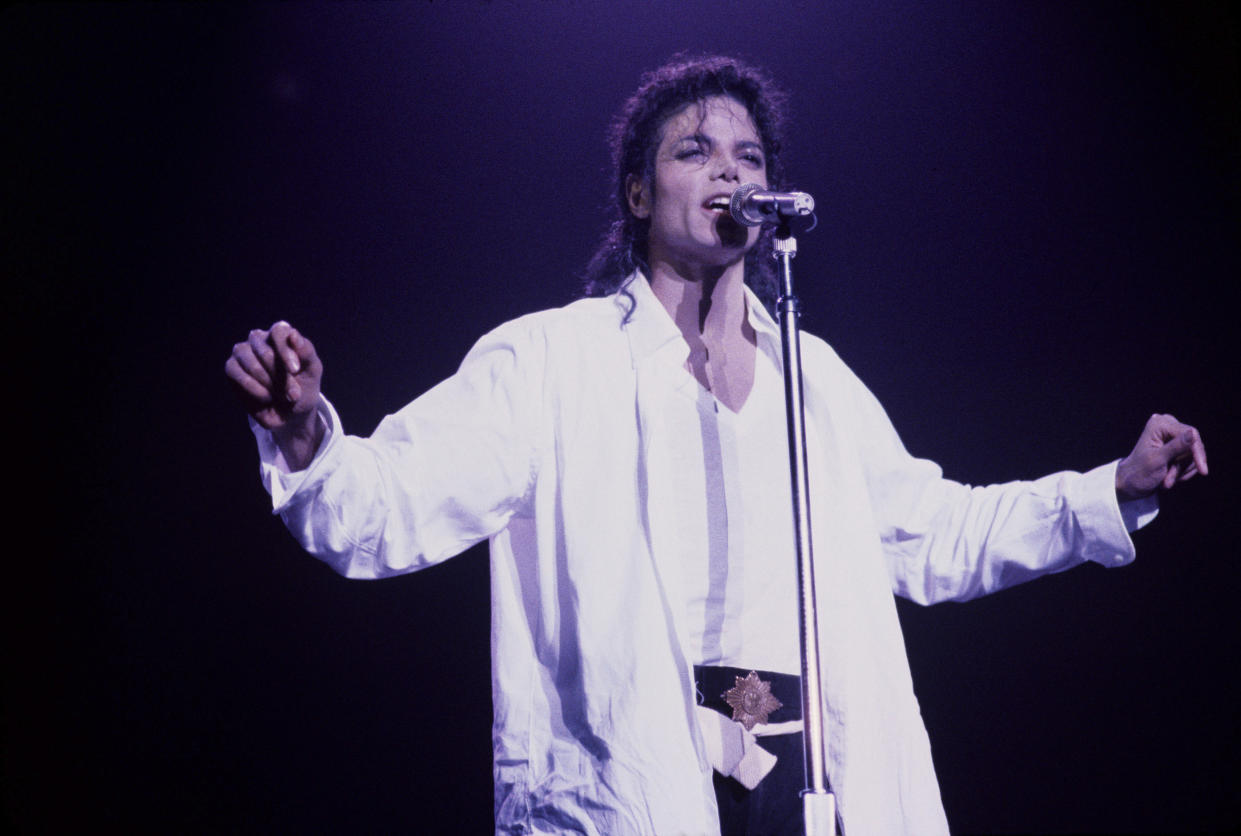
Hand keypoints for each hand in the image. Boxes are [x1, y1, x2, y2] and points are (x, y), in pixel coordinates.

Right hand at [226, 321, 324, 468]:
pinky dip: (254, 389)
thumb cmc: (303, 386)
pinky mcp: (232, 367)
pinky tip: (266, 397)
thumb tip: (293, 334)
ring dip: (269, 385)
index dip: (286, 351)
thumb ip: (306, 351)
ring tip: (281, 396)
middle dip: (281, 377)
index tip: (295, 370)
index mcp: (281, 334)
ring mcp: (243, 351)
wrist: (292, 412)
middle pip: (266, 351)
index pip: (279, 331)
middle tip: (293, 395)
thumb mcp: (312, 370)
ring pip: (252, 364)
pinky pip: (237, 374)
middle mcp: (259, 338)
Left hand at [1115, 413, 1207, 499]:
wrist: (1131, 484)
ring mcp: (1173, 436)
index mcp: (1159, 424)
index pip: (1191, 434)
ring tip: (1165, 480)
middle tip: (1167, 481)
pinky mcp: (1177, 446)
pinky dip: (1183, 472)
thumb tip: (1193, 433)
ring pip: (1194, 455)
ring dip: (1181, 471)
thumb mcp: (1158, 460)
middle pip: (1194, 445)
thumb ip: (1176, 447)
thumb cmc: (1139, 472)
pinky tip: (1169, 477)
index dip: (1197, 453)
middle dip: (1183, 466)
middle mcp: (1167, 425)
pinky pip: (1192, 460)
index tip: (1203, 471)